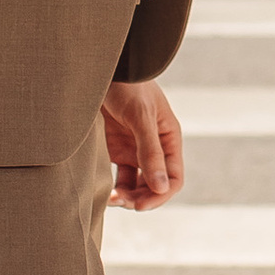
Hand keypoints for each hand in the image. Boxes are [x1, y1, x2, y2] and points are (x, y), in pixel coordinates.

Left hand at [101, 78, 183, 211]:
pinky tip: (104, 192)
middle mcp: (154, 148)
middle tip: (123, 203)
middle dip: (142, 198)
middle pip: (155, 185)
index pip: (173, 178)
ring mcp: (134, 149)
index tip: (141, 205)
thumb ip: (151, 151)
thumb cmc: (128, 86)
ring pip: (136, 184)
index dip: (160, 195)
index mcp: (168, 139)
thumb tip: (161, 187)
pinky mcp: (114, 149)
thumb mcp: (141, 117)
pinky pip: (118, 176)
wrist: (101, 69)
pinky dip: (113, 187)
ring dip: (127, 196)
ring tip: (111, 199)